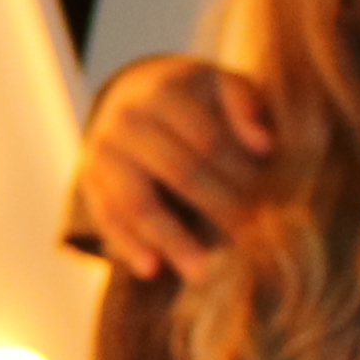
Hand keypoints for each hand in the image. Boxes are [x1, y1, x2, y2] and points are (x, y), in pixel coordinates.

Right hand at [80, 57, 282, 283]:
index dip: (239, 173)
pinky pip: (108, 219)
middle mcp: (126, 118)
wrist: (133, 99)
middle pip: (178, 172)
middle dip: (218, 207)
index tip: (268, 201)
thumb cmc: (194, 100)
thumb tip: (263, 146)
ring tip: (204, 273)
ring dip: (173, 240)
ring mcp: (103, 153)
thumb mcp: (220, 86)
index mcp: (164, 90)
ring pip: (139, 202)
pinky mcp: (91, 183)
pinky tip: (153, 270)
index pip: (208, 140)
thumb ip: (244, 105)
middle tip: (251, 238)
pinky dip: (129, 246)